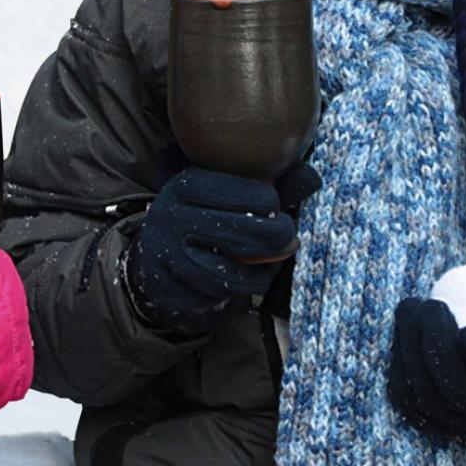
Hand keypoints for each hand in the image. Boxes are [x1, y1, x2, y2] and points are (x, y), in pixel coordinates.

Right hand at [129, 163, 319, 322]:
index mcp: (189, 184)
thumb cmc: (197, 218)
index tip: (270, 205)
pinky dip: (253, 281)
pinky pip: (237, 288)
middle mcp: (178, 217)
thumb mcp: (220, 192)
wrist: (152, 258)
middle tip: (284, 234)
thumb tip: (313, 178)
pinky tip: (249, 271)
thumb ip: (266, 185)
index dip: (273, 202)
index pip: (257, 194)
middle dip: (281, 235)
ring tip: (269, 254)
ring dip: (269, 263)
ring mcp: (177, 255)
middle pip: (257, 231)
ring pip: (249, 265)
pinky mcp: (183, 286)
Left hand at [388, 295, 465, 454]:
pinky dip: (400, 359)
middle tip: (432, 306)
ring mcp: (450, 426)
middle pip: (453, 388)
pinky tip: (403, 327)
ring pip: (422, 390)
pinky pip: (405, 392)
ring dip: (411, 346)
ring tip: (411, 308)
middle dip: (437, 345)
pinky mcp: (426, 421)